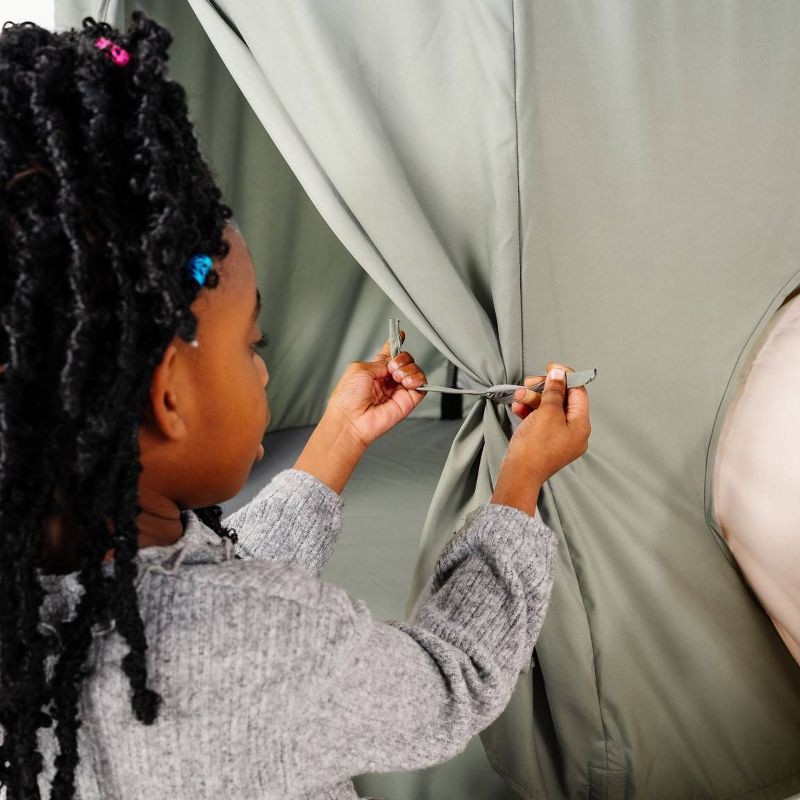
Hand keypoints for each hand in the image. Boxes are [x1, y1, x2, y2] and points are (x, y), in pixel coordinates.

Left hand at [326, 330, 426, 448]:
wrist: (351, 420)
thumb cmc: (347, 398)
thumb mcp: (359, 369)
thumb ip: (380, 361)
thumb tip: (393, 362)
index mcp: (375, 370)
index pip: (389, 354)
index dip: (396, 343)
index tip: (401, 334)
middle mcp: (388, 379)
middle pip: (406, 360)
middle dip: (402, 358)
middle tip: (392, 366)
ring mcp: (398, 390)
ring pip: (415, 370)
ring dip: (409, 369)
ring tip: (397, 377)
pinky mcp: (408, 401)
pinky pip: (422, 385)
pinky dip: (418, 379)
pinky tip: (406, 382)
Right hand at [504, 361, 590, 484]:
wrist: (518, 474)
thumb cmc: (535, 448)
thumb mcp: (547, 413)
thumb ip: (554, 391)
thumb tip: (559, 374)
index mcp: (581, 425)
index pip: (579, 392)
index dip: (565, 377)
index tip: (551, 368)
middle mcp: (574, 432)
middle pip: (562, 399)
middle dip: (544, 389)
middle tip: (530, 383)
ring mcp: (559, 437)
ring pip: (548, 408)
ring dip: (533, 399)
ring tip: (519, 397)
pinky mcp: (545, 441)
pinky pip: (540, 420)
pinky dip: (529, 411)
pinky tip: (518, 408)